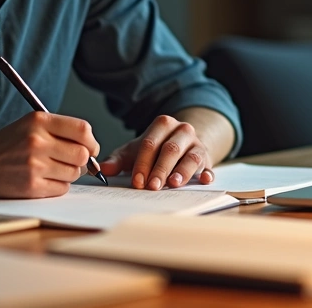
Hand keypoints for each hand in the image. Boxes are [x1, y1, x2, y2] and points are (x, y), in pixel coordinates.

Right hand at [0, 111, 99, 197]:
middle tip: (71, 162)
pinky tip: (42, 180)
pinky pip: (62, 188)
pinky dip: (57, 186)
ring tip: (51, 170)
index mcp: (39, 121)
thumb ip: (59, 131)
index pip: (82, 130)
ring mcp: (34, 164)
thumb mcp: (29, 124)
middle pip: (82, 154)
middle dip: (82, 161)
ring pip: (74, 173)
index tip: (90, 147)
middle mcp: (37, 141)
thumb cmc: (5, 144)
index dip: (91, 141)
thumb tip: (91, 149)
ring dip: (68, 174)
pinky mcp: (31, 186)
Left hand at [100, 115, 214, 190]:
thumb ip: (118, 159)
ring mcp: (197, 144)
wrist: (181, 145)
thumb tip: (102, 169)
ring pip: (191, 157)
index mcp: (163, 124)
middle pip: (170, 149)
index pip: (151, 143)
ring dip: (182, 172)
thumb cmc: (154, 150)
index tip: (137, 182)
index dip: (143, 163)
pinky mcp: (208, 158)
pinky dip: (207, 173)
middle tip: (152, 186)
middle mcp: (182, 130)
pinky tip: (204, 180)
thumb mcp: (136, 151)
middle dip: (160, 169)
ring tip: (173, 184)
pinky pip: (209, 165)